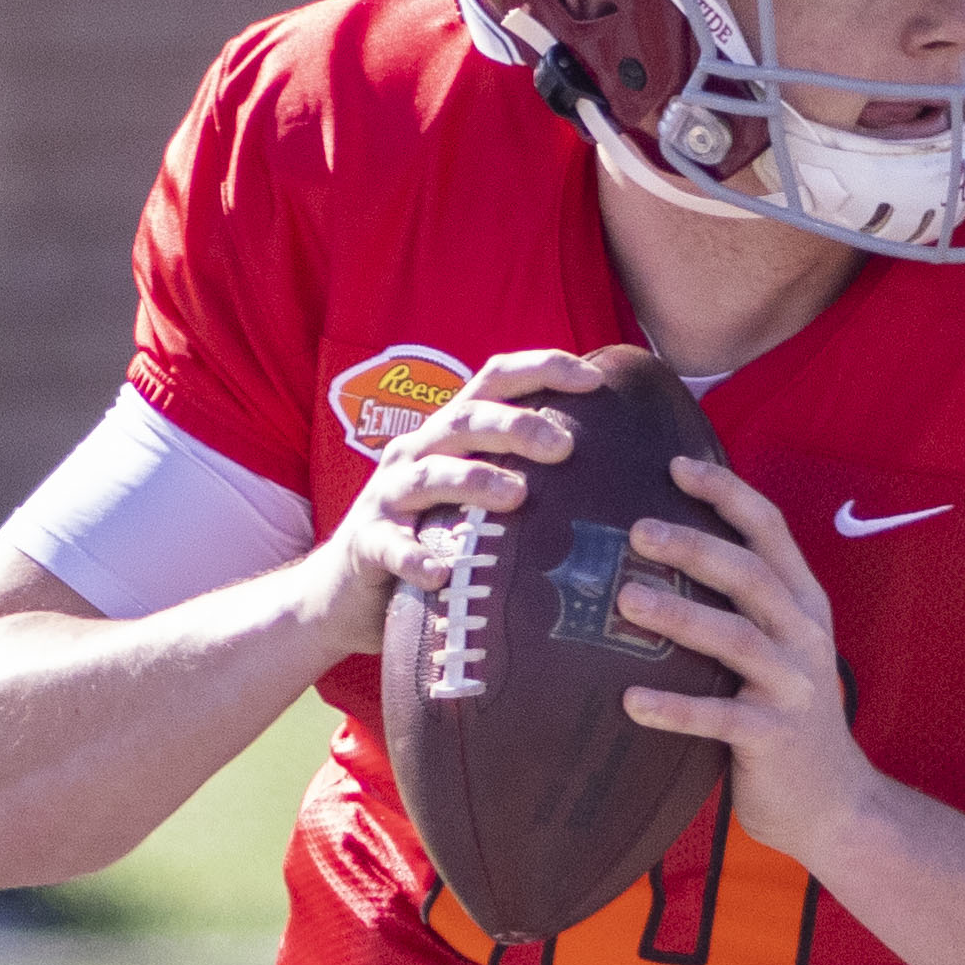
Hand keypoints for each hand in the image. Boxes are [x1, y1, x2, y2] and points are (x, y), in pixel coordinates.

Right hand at [293, 350, 601, 659]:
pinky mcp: (367, 544)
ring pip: (430, 475)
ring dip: (474, 480)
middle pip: (466, 419)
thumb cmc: (435, 538)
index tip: (595, 380)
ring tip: (517, 496)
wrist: (347, 594)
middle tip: (565, 447)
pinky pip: (390, 547)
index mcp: (451, 433)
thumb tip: (618, 468)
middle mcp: (417, 452)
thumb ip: (527, 474)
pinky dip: (415, 558)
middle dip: (516, 426)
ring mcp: (388, 496)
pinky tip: (440, 574)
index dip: (543, 369)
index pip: (495, 379)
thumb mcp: (478, 499)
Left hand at [616, 455, 884, 868]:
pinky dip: (674, 707)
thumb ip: (741, 604)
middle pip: (750, 574)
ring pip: (736, 637)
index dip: (726, 493)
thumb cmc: (784, 713)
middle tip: (636, 532)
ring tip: (626, 602)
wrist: (832, 801)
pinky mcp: (773, 735)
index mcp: (804, 603)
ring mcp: (792, 685)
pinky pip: (718, 716)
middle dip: (693, 546)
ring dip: (679, 616)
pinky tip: (630, 700)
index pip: (770, 531)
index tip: (675, 466)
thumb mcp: (779, 647)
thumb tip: (661, 552)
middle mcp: (804, 635)